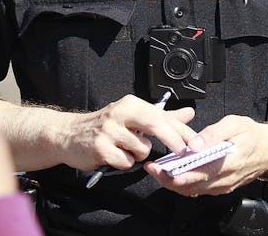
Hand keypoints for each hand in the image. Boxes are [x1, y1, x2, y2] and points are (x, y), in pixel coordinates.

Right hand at [61, 94, 195, 170]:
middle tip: (185, 152)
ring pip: (142, 150)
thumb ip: (162, 117)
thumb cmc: (105, 126)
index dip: (183, 131)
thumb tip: (188, 114)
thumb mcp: (132, 117)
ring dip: (138, 154)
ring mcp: (108, 131)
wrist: (69, 134)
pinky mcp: (100, 149)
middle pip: (155, 125)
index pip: (162, 116)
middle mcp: (119, 114)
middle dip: (174, 141)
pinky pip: (126, 162)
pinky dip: (124, 163)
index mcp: (130, 104)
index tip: (198, 144)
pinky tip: (113, 155)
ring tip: (124, 148)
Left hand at [144, 115, 267, 196]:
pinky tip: (171, 173)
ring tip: (156, 170)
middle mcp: (223, 179)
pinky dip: (182, 183)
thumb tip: (195, 144)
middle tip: (152, 169)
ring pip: (193, 190)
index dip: (178, 175)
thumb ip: (213, 134)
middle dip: (168, 179)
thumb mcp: (234, 125)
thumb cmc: (251, 134)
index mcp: (227, 164)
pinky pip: (198, 189)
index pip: (199, 174)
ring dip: (173, 182)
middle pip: (191, 186)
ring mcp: (221, 185)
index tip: (161, 170)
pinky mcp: (219, 186)